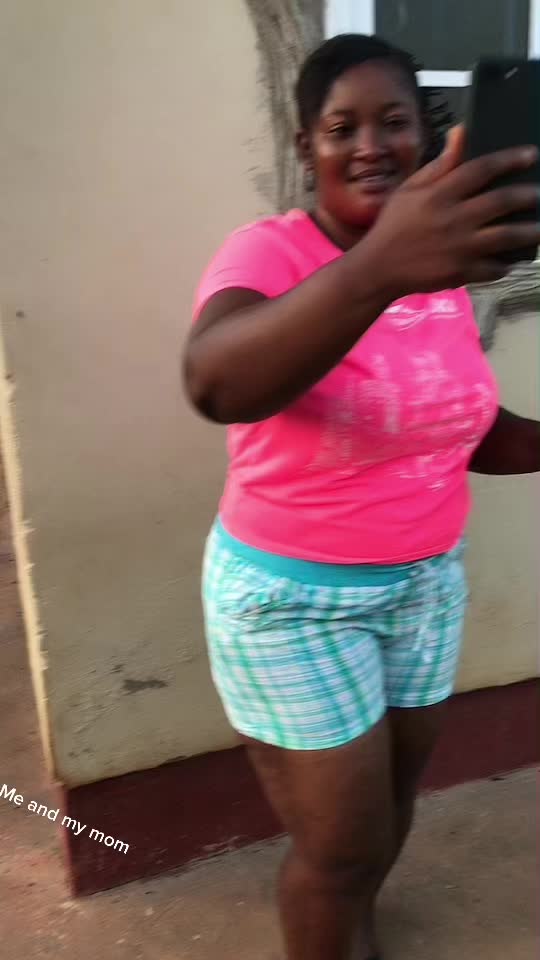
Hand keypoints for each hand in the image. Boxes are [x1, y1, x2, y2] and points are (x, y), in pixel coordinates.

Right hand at [366, 125, 538, 294]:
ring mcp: (459, 247)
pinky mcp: (460, 273)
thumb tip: (461, 132)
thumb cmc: (392, 226)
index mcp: (440, 194)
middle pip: (501, 202)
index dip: (510, 160)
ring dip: (529, 232)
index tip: (531, 155)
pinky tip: (511, 260)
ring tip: (539, 228)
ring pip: (505, 236)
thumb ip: (439, 164)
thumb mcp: (409, 189)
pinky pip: (493, 268)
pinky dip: (505, 265)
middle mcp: (454, 218)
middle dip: (527, 196)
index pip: (482, 169)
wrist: (377, 269)